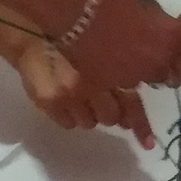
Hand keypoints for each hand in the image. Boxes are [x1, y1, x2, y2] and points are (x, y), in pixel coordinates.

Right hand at [14, 41, 156, 147]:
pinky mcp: (50, 101)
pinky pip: (69, 124)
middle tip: (99, 99)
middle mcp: (94, 82)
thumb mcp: (102, 53)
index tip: (147, 143)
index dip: (141, 124)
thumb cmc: (72, 43)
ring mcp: (71, 94)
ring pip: (90, 123)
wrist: (33, 36)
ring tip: (77, 94)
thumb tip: (131, 103)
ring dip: (88, 114)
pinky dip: (68, 116)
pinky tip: (62, 98)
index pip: (132, 101)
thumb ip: (120, 74)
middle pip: (111, 117)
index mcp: (111, 67)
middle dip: (110, 113)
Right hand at [60, 0, 180, 88]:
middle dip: (157, 70)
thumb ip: (159, 25)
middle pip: (164, 78)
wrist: (73, 2)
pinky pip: (114, 89)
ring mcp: (128, 79)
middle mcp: (154, 66)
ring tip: (117, 60)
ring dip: (133, 76)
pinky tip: (101, 64)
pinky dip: (111, 80)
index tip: (173, 57)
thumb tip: (160, 34)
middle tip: (142, 56)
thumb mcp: (147, 3)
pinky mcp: (103, 86)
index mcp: (171, 41)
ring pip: (137, 85)